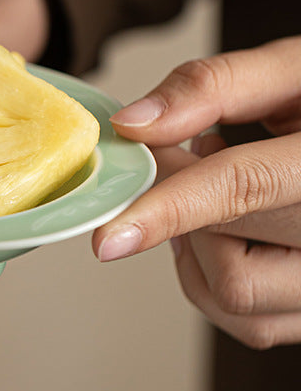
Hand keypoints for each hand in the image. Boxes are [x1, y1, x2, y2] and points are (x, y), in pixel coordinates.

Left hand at [91, 36, 300, 347]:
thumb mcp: (297, 69)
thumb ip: (215, 87)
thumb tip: (135, 124)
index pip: (247, 188)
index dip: (170, 209)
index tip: (109, 238)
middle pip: (229, 250)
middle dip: (179, 205)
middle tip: (184, 153)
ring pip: (233, 298)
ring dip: (196, 246)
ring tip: (222, 189)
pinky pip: (249, 320)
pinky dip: (215, 275)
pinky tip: (237, 229)